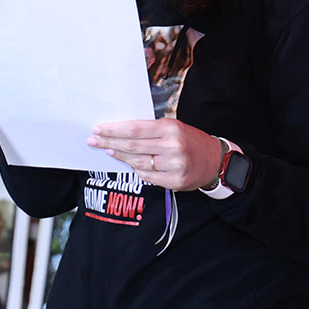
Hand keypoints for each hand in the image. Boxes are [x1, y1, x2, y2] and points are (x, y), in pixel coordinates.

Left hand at [88, 118, 223, 191]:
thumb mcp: (172, 127)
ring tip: (108, 151)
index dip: (113, 130)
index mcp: (170, 128)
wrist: (214, 160)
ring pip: (137, 162)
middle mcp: (172, 147)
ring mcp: (174, 166)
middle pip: (132, 146)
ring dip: (119, 157)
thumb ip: (149, 130)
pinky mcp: (175, 181)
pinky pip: (147, 176)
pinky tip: (129, 163)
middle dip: (109, 143)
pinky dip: (136, 169)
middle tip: (93, 141)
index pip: (134, 129)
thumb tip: (119, 131)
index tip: (98, 129)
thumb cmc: (189, 140)